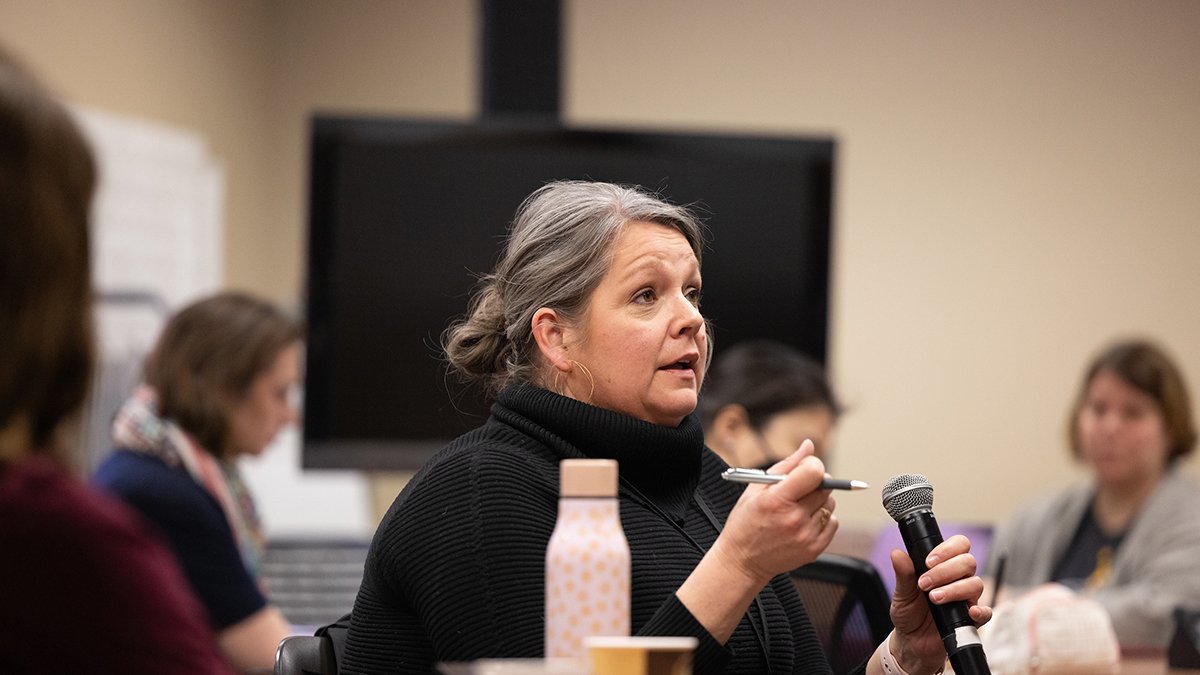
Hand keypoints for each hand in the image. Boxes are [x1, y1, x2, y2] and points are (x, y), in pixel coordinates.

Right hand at [711, 439, 838, 585]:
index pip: (814, 472)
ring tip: (798, 508)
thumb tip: (809, 446)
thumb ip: (787, 464)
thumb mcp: (756, 487)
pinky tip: (803, 522)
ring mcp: (806, 535)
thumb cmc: (746, 521)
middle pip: (825, 487)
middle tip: (799, 489)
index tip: (805, 469)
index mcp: (776, 500)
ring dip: (819, 501)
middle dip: (815, 482)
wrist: (743, 560)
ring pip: (830, 504)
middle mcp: (794, 518)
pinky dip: (822, 519)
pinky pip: (833, 522)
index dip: (812, 466)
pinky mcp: (814, 549)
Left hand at [888, 535, 992, 672]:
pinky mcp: (971, 619)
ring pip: (976, 584)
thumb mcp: (901, 593)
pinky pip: (986, 612)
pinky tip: (968, 611)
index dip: (947, 549)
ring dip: (954, 589)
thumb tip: (897, 553)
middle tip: (924, 584)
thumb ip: (903, 574)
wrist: (911, 642)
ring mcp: (967, 599)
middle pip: (968, 562)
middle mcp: (958, 580)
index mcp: (943, 567)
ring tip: (933, 598)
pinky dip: (980, 611)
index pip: (958, 546)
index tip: (928, 561)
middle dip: (945, 571)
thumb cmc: (909, 614)